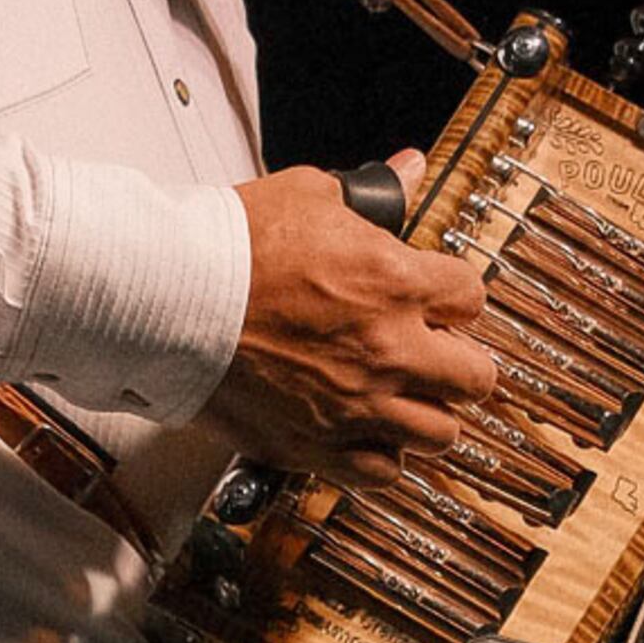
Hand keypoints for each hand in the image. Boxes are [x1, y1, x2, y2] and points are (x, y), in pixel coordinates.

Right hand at [214, 159, 503, 475]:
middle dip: (459, 363)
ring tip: (403, 399)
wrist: (168, 299)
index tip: (437, 302)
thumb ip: (371, 193)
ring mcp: (356, 406)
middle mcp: (389, 351)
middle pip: (476, 379)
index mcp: (394, 284)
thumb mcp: (310, 194)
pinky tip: (366, 436)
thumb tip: (409, 168)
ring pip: (440, 435)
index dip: (454, 298)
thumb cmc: (228, 248)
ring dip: (427, 414)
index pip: (471, 298)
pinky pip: (381, 474)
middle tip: (435, 355)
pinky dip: (381, 458)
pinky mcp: (317, 446)